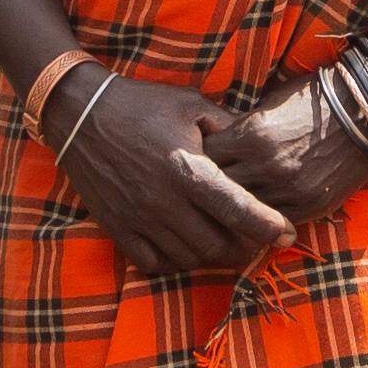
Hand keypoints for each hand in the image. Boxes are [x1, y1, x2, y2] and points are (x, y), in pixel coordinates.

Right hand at [56, 71, 289, 285]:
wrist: (80, 113)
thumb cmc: (142, 104)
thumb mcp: (192, 104)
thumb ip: (229, 129)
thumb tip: (258, 150)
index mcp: (187, 168)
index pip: (237, 209)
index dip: (267, 227)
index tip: (286, 234)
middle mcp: (164, 201)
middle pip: (217, 245)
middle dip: (245, 249)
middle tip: (256, 241)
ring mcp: (138, 219)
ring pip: (188, 258)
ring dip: (212, 256)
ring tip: (224, 243)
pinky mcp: (117, 227)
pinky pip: (152, 263)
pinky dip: (174, 263)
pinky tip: (185, 248)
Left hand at [199, 72, 367, 235]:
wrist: (363, 111)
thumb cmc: (313, 99)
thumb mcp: (270, 103)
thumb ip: (241, 127)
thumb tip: (215, 141)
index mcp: (250, 135)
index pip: (204, 158)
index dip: (198, 160)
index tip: (198, 161)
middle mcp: (265, 165)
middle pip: (217, 189)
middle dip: (209, 189)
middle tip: (202, 191)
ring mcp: (287, 188)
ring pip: (242, 211)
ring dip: (234, 209)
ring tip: (225, 209)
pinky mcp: (308, 205)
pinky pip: (273, 222)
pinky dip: (261, 220)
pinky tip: (254, 217)